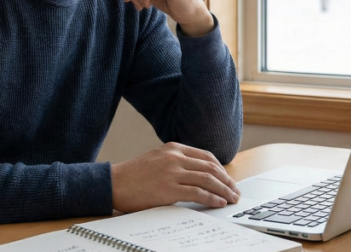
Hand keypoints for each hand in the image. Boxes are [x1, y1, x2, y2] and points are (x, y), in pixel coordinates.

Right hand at [110, 142, 241, 212]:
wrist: (114, 183)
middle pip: (211, 168)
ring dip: (224, 190)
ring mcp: (172, 172)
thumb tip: (201, 175)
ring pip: (208, 180)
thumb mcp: (158, 159)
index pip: (207, 157)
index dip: (222, 170)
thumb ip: (178, 162)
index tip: (228, 180)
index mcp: (174, 148)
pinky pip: (198, 193)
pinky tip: (219, 202)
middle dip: (227, 181)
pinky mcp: (169, 189)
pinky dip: (212, 198)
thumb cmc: (135, 175)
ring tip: (232, 198)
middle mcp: (175, 157)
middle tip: (236, 191)